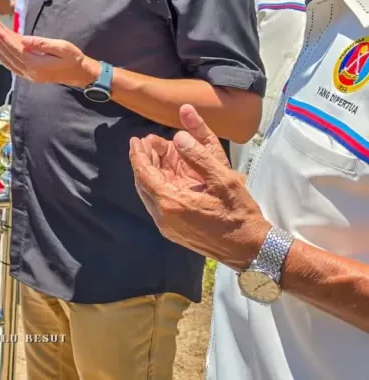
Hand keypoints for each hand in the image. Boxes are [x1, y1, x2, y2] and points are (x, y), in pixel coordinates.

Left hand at [0, 26, 94, 86]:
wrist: (79, 74)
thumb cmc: (72, 58)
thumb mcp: (61, 47)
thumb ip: (42, 44)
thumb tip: (24, 39)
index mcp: (37, 65)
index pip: (15, 50)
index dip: (4, 40)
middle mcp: (30, 72)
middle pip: (9, 57)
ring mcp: (29, 76)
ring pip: (9, 64)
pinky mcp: (30, 76)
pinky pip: (13, 68)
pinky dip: (4, 60)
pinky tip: (0, 53)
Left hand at [128, 104, 270, 270]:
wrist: (250, 250)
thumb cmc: (239, 214)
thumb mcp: (224, 180)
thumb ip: (199, 157)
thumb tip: (178, 137)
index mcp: (171, 203)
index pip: (144, 174)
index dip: (138, 155)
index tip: (135, 139)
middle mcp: (163, 217)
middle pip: (143, 183)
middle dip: (145, 161)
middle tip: (152, 143)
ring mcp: (166, 227)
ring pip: (148, 194)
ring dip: (151, 174)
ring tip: (160, 155)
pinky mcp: (173, 232)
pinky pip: (157, 204)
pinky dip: (158, 186)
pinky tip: (168, 176)